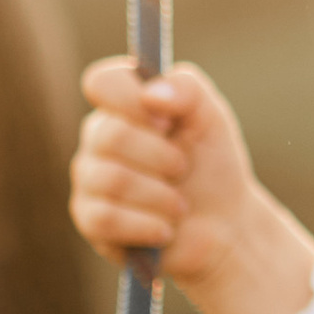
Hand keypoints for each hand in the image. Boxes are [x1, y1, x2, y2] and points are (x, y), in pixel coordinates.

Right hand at [69, 58, 313, 313]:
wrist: (224, 223)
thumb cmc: (211, 163)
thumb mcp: (210, 117)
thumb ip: (186, 88)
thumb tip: (150, 94)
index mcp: (122, 106)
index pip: (101, 83)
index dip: (133, 101)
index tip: (168, 122)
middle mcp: (98, 139)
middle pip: (111, 136)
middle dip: (162, 157)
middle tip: (183, 168)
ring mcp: (89, 180)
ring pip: (112, 180)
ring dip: (161, 196)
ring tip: (180, 205)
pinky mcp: (90, 222)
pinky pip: (105, 220)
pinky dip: (146, 226)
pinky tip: (165, 230)